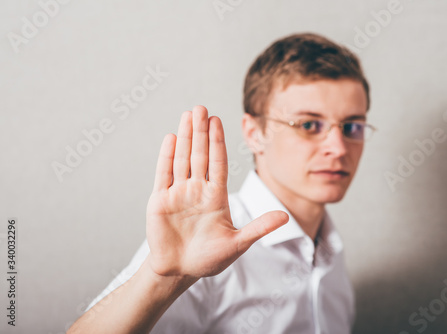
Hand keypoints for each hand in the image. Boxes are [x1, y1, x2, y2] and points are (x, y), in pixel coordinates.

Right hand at [146, 106, 287, 277]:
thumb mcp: (237, 244)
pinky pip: (164, 174)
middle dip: (201, 132)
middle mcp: (197, 190)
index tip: (218, 121)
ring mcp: (178, 193)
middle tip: (201, 108)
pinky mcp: (160, 201)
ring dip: (185, 138)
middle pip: (199, 155)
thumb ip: (259, 228)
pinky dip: (166, 156)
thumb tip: (286, 216)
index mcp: (216, 197)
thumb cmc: (209, 259)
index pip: (218, 163)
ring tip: (188, 116)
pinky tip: (171, 138)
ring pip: (182, 159)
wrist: (179, 271)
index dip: (218, 142)